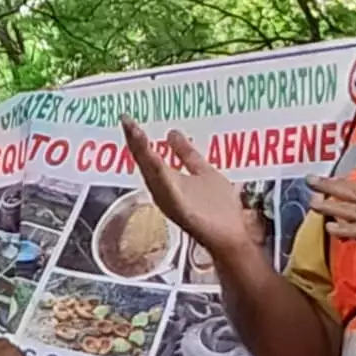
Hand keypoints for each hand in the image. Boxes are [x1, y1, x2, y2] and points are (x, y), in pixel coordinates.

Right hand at [121, 119, 259, 257]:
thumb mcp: (202, 172)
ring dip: (141, 151)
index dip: (137, 138)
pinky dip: (158, 171)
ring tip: (133, 130)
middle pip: (145, 162)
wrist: (230, 237)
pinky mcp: (179, 208)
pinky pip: (166, 187)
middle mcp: (163, 190)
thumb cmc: (218, 210)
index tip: (128, 119)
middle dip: (134, 141)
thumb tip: (172, 133)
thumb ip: (187, 154)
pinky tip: (152, 156)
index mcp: (167, 181)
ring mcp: (170, 199)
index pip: (148, 156)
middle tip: (125, 119)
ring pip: (151, 172)